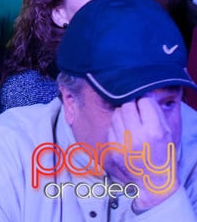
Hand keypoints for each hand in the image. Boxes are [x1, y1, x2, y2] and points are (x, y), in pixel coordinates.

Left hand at [105, 96, 178, 210]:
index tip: (145, 106)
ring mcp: (123, 144)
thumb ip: (156, 113)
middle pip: (127, 105)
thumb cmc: (163, 155)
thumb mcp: (167, 134)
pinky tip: (124, 133)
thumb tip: (144, 95)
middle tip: (136, 112)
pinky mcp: (112, 149)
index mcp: (154, 131)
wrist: (153, 182)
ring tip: (130, 122)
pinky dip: (116, 126)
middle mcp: (137, 137)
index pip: (143, 102)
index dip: (144, 102)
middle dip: (132, 106)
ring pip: (116, 114)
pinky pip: (110, 127)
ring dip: (122, 114)